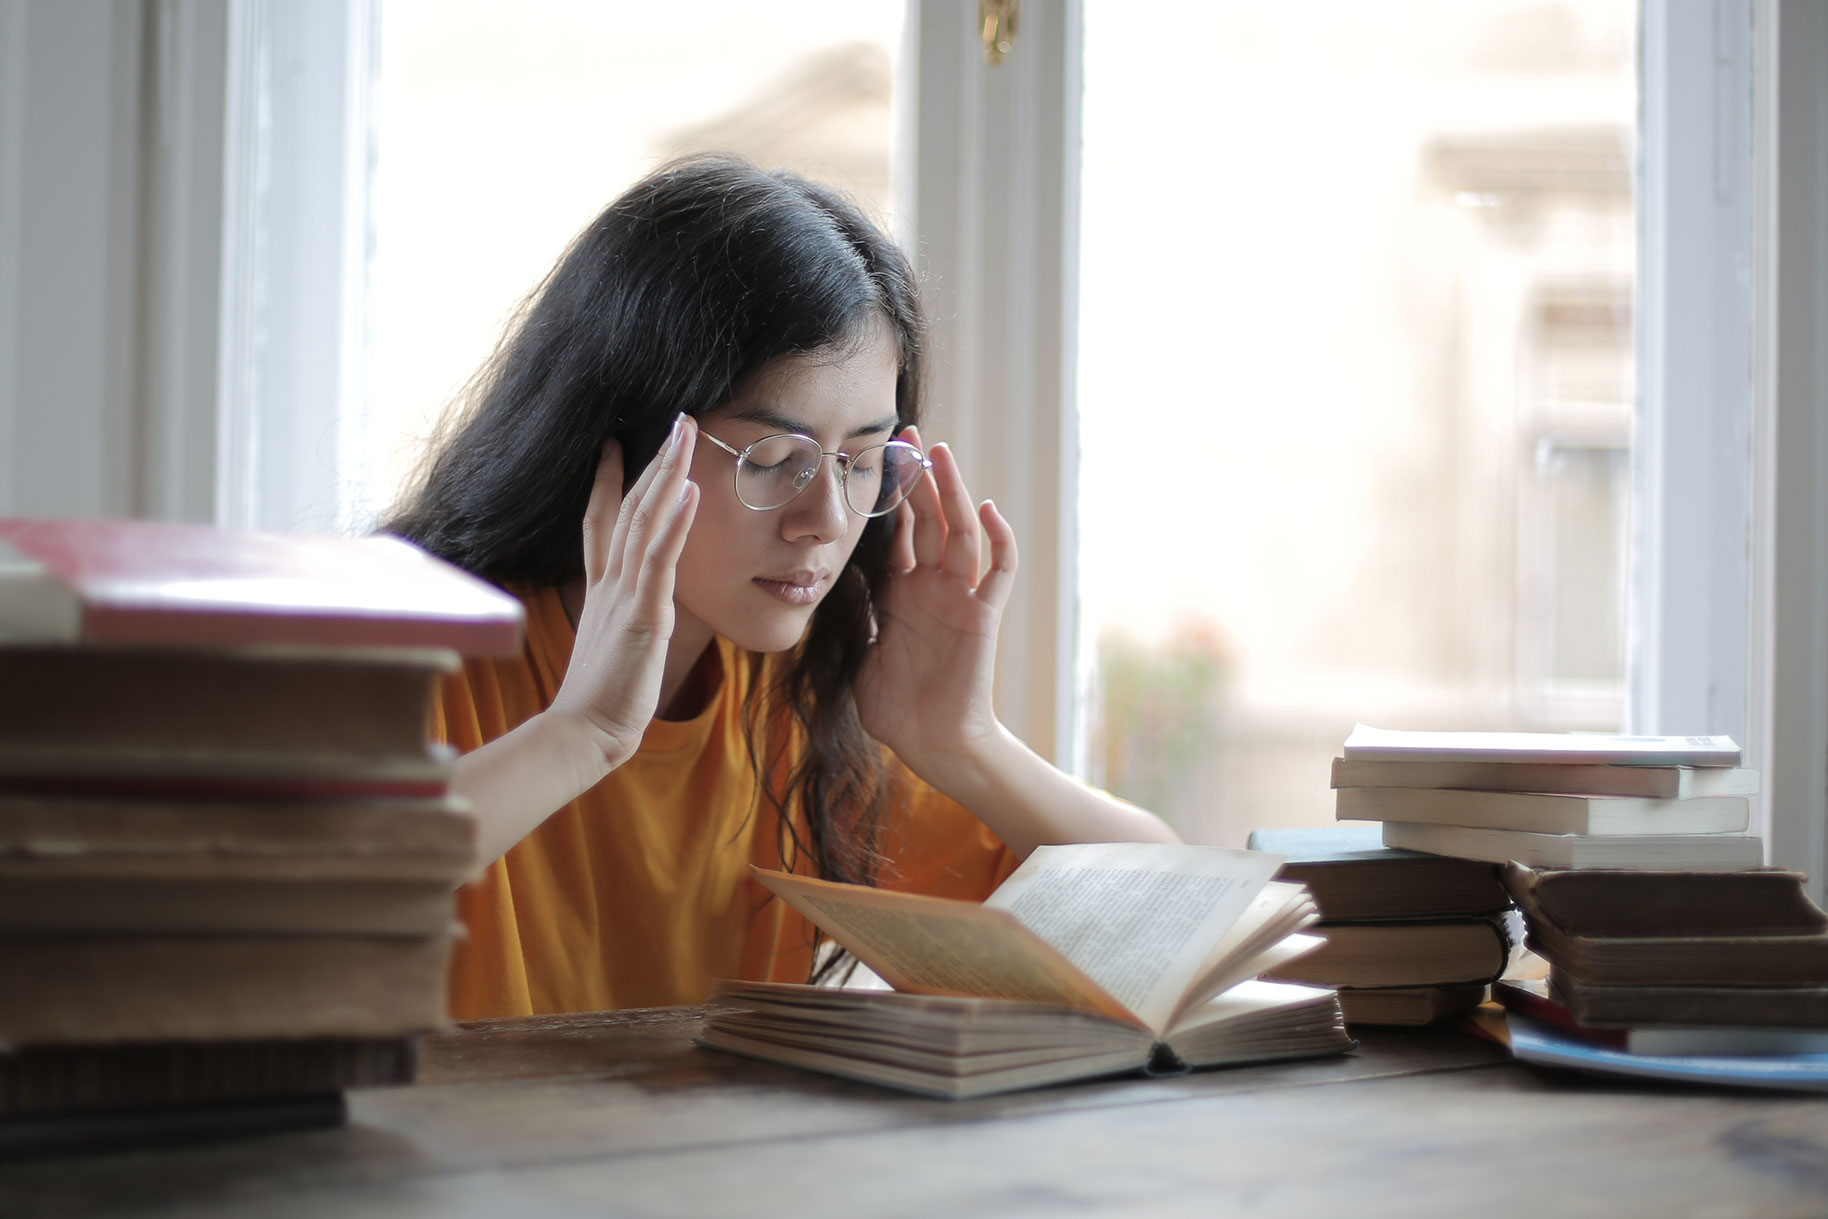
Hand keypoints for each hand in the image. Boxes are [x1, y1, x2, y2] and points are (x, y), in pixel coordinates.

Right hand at [546, 416, 698, 769]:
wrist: (582, 732)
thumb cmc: (601, 700)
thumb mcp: (612, 647)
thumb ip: (620, 621)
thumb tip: (631, 615)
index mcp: (602, 589)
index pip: (602, 522)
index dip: (609, 481)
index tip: (615, 444)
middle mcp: (610, 582)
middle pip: (629, 507)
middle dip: (653, 460)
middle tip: (675, 419)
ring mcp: (625, 595)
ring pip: (645, 520)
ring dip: (667, 473)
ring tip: (685, 434)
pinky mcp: (642, 615)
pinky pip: (659, 560)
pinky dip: (674, 523)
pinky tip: (689, 491)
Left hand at [854, 427, 1018, 781]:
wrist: (929, 742)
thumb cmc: (894, 705)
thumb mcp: (857, 649)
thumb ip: (849, 611)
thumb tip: (819, 578)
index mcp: (901, 591)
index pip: (897, 530)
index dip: (889, 495)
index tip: (874, 457)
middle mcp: (932, 586)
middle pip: (929, 518)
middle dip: (920, 476)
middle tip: (908, 434)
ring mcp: (960, 598)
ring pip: (960, 533)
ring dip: (953, 492)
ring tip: (941, 453)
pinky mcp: (983, 617)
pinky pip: (998, 572)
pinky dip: (999, 540)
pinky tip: (987, 510)